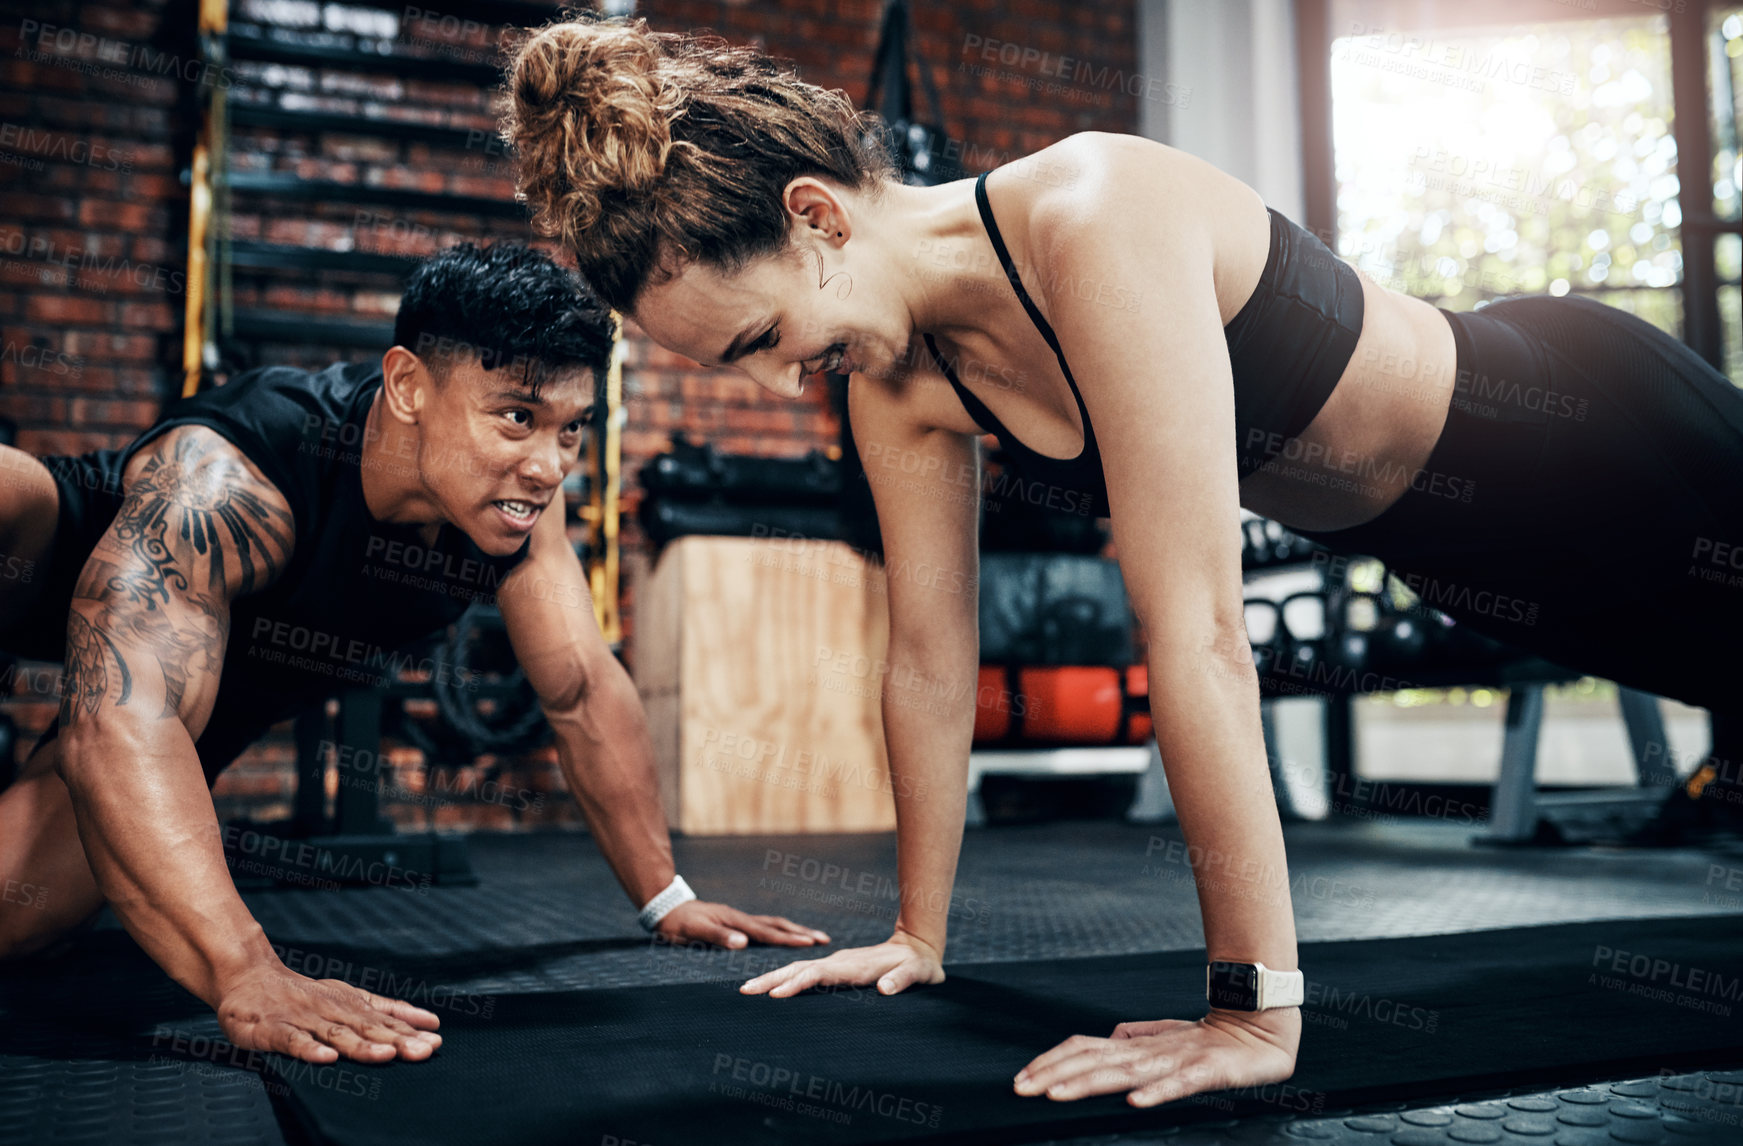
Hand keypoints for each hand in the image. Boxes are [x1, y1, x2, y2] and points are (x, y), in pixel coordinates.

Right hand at [215, 962, 442, 1063]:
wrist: (250, 977)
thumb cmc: (305, 994)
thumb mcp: (351, 997)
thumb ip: (388, 1010)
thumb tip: (430, 1021)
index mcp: (352, 1005)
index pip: (386, 1021)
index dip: (411, 1032)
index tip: (436, 1041)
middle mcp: (332, 1011)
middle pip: (368, 1028)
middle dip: (397, 1041)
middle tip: (423, 1051)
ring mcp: (304, 1019)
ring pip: (337, 1034)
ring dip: (362, 1045)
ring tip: (386, 1055)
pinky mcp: (274, 1029)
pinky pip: (293, 1041)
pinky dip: (310, 1049)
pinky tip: (328, 1059)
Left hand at [655, 900, 830, 949]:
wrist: (666, 909)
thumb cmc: (679, 924)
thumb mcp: (696, 932)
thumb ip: (719, 937)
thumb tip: (744, 944)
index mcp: (736, 922)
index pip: (768, 932)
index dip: (789, 939)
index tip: (810, 943)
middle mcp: (741, 919)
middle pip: (777, 925)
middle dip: (800, 932)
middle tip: (823, 939)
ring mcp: (739, 921)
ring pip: (772, 925)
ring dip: (792, 931)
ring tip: (810, 938)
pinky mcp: (734, 924)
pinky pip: (762, 929)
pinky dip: (778, 933)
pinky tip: (781, 938)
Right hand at [739, 929, 943, 997]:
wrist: (917, 947)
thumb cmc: (919, 964)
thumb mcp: (919, 972)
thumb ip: (904, 979)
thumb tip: (885, 990)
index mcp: (854, 966)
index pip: (818, 975)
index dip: (797, 984)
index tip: (775, 995)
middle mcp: (839, 963)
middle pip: (799, 969)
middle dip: (771, 980)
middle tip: (744, 991)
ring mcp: (835, 965)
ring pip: (798, 970)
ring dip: (773, 979)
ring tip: (748, 990)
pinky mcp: (835, 970)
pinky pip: (805, 974)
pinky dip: (785, 980)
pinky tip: (771, 989)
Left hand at [1014, 1008, 1298, 1106]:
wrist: (1260, 1028)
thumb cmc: (1209, 1038)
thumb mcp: (1165, 1038)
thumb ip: (1136, 1037)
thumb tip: (1108, 1037)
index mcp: (1136, 1046)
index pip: (1083, 1048)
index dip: (1051, 1061)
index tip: (1022, 1078)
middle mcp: (1148, 1052)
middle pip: (1092, 1060)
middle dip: (1053, 1074)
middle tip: (1020, 1088)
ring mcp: (1176, 1061)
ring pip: (1124, 1072)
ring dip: (1088, 1083)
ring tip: (1056, 1093)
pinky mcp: (1206, 1072)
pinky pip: (1178, 1085)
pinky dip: (1155, 1092)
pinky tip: (1134, 1103)